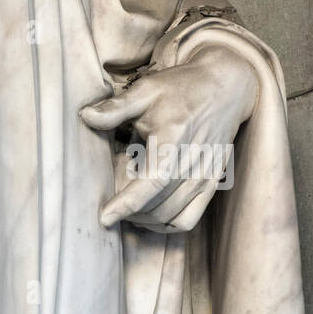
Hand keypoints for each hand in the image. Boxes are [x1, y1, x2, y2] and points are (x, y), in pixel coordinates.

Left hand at [80, 43, 258, 232]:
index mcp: (174, 141)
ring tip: (124, 211)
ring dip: (145, 220)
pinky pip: (189, 219)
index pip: (151, 184)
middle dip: (129, 213)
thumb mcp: (147, 90)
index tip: (104, 217)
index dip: (127, 205)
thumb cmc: (183, 89)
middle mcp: (192, 165)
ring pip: (170, 217)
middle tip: (108, 206)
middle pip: (158, 206)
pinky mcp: (212, 184)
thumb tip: (85, 116)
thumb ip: (116, 108)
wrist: (226, 88)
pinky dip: (167, 225)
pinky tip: (150, 216)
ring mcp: (205, 178)